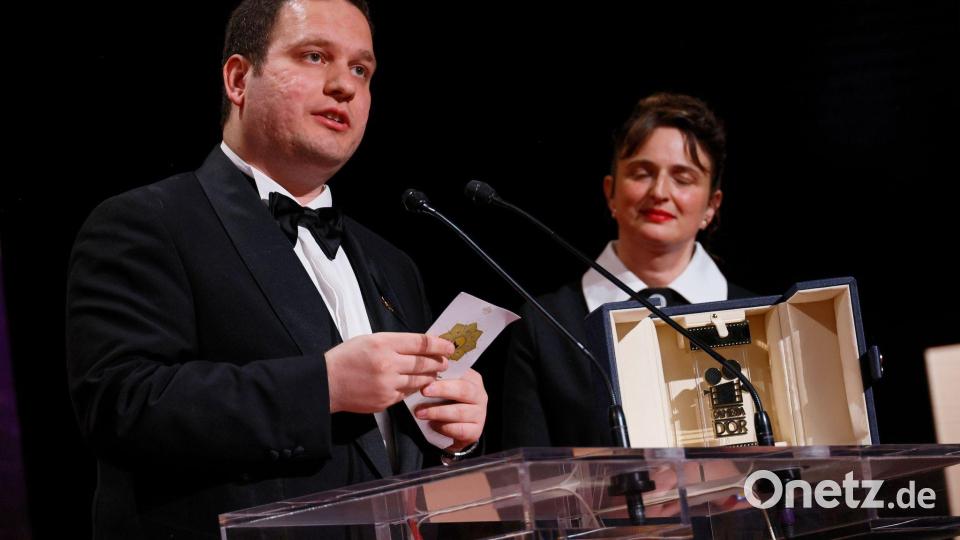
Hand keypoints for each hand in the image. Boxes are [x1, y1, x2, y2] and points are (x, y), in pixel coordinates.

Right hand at [325, 333, 452, 413]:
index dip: (439, 344)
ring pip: (419, 380)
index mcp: (383, 343)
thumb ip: (395, 342)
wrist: (326, 383)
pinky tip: (418, 384)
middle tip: (445, 361)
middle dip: (438, 361)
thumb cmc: (346, 358)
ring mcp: (387, 384)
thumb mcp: (370, 340)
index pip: (421, 342)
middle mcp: (387, 363)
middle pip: (424, 362)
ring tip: (435, 372)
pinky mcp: (386, 401)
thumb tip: (421, 345)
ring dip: (430, 376)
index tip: (449, 346)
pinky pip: (407, 393)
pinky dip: (415, 388)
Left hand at [415, 368, 486, 451]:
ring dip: (437, 412)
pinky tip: (432, 424)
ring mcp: (479, 414)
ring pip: (460, 412)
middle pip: (463, 390)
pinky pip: (460, 430)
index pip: (461, 373)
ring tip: (420, 412)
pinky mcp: (475, 431)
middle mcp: (479, 396)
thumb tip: (423, 378)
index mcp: (473, 379)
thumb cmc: (445, 403)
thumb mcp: (444, 388)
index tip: (427, 377)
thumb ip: (438, 381)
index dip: (444, 375)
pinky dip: (444, 427)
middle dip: (442, 390)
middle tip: (424, 391)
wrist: (453, 427)